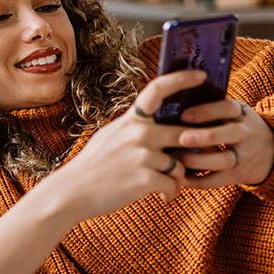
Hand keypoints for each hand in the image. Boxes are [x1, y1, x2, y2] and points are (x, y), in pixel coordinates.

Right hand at [49, 69, 206, 221]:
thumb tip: (154, 123)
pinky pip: (173, 185)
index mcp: (131, 120)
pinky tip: (162, 198)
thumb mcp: (110, 136)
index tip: (202, 76)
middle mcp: (139, 133)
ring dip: (177, 179)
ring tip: (167, 188)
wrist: (72, 192)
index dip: (182, 79)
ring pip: (180, 165)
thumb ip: (134, 128)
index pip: (158, 89)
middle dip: (191, 152)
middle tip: (190, 164)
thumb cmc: (92, 167)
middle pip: (184, 134)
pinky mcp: (144, 179)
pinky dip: (171, 193)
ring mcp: (142, 155)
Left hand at [174, 98, 273, 187]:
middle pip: (231, 134)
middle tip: (182, 138)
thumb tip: (174, 107)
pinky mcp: (237, 176)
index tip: (184, 115)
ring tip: (176, 159)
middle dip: (205, 136)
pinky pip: (217, 180)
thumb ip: (212, 110)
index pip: (228, 108)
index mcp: (242, 113)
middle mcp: (246, 133)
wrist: (271, 150)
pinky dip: (197, 181)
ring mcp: (243, 156)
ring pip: (223, 160)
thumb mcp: (233, 113)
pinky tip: (180, 178)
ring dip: (197, 161)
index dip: (207, 111)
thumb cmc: (238, 126)